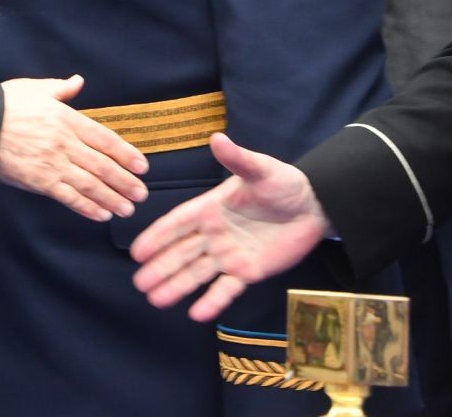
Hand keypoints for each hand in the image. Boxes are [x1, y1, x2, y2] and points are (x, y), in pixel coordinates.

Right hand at [0, 75, 147, 221]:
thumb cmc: (4, 105)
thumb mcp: (34, 89)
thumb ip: (60, 88)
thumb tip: (77, 81)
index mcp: (67, 118)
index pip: (106, 139)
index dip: (126, 154)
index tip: (142, 166)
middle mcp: (66, 143)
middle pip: (103, 165)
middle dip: (125, 182)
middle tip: (141, 193)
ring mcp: (54, 164)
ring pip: (91, 184)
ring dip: (112, 198)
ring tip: (128, 208)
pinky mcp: (40, 182)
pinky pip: (70, 197)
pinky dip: (88, 207)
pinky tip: (102, 214)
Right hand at [128, 133, 329, 321]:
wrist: (314, 206)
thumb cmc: (283, 184)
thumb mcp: (260, 169)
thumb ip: (238, 159)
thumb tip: (217, 138)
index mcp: (210, 208)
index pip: (178, 224)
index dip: (157, 237)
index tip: (137, 252)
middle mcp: (214, 234)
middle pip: (181, 253)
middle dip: (160, 268)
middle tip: (139, 283)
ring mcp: (230, 255)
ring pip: (198, 273)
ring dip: (177, 286)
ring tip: (155, 300)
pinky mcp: (249, 272)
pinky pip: (228, 289)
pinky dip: (213, 301)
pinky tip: (197, 313)